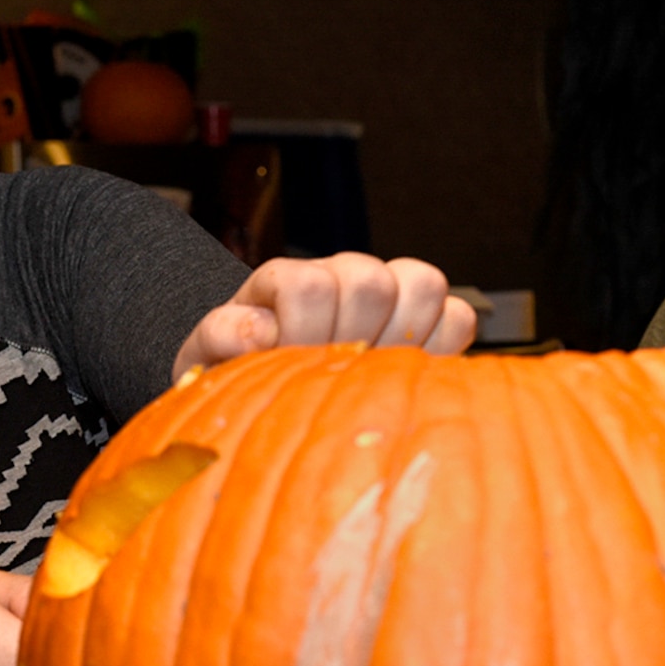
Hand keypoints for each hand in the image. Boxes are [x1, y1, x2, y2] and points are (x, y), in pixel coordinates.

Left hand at [171, 254, 477, 378]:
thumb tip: (258, 331)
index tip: (286, 361)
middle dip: (351, 334)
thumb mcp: (207, 358)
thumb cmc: (236, 373)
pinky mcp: (427, 324)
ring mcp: (387, 294)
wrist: (267, 389)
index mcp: (285, 282)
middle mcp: (341, 276)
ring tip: (370, 367)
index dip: (301, 329)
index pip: (310, 286)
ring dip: (399, 332)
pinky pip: (458, 317)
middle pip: (372, 280)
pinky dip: (441, 346)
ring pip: (423, 284)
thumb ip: (221, 336)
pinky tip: (402, 374)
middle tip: (335, 369)